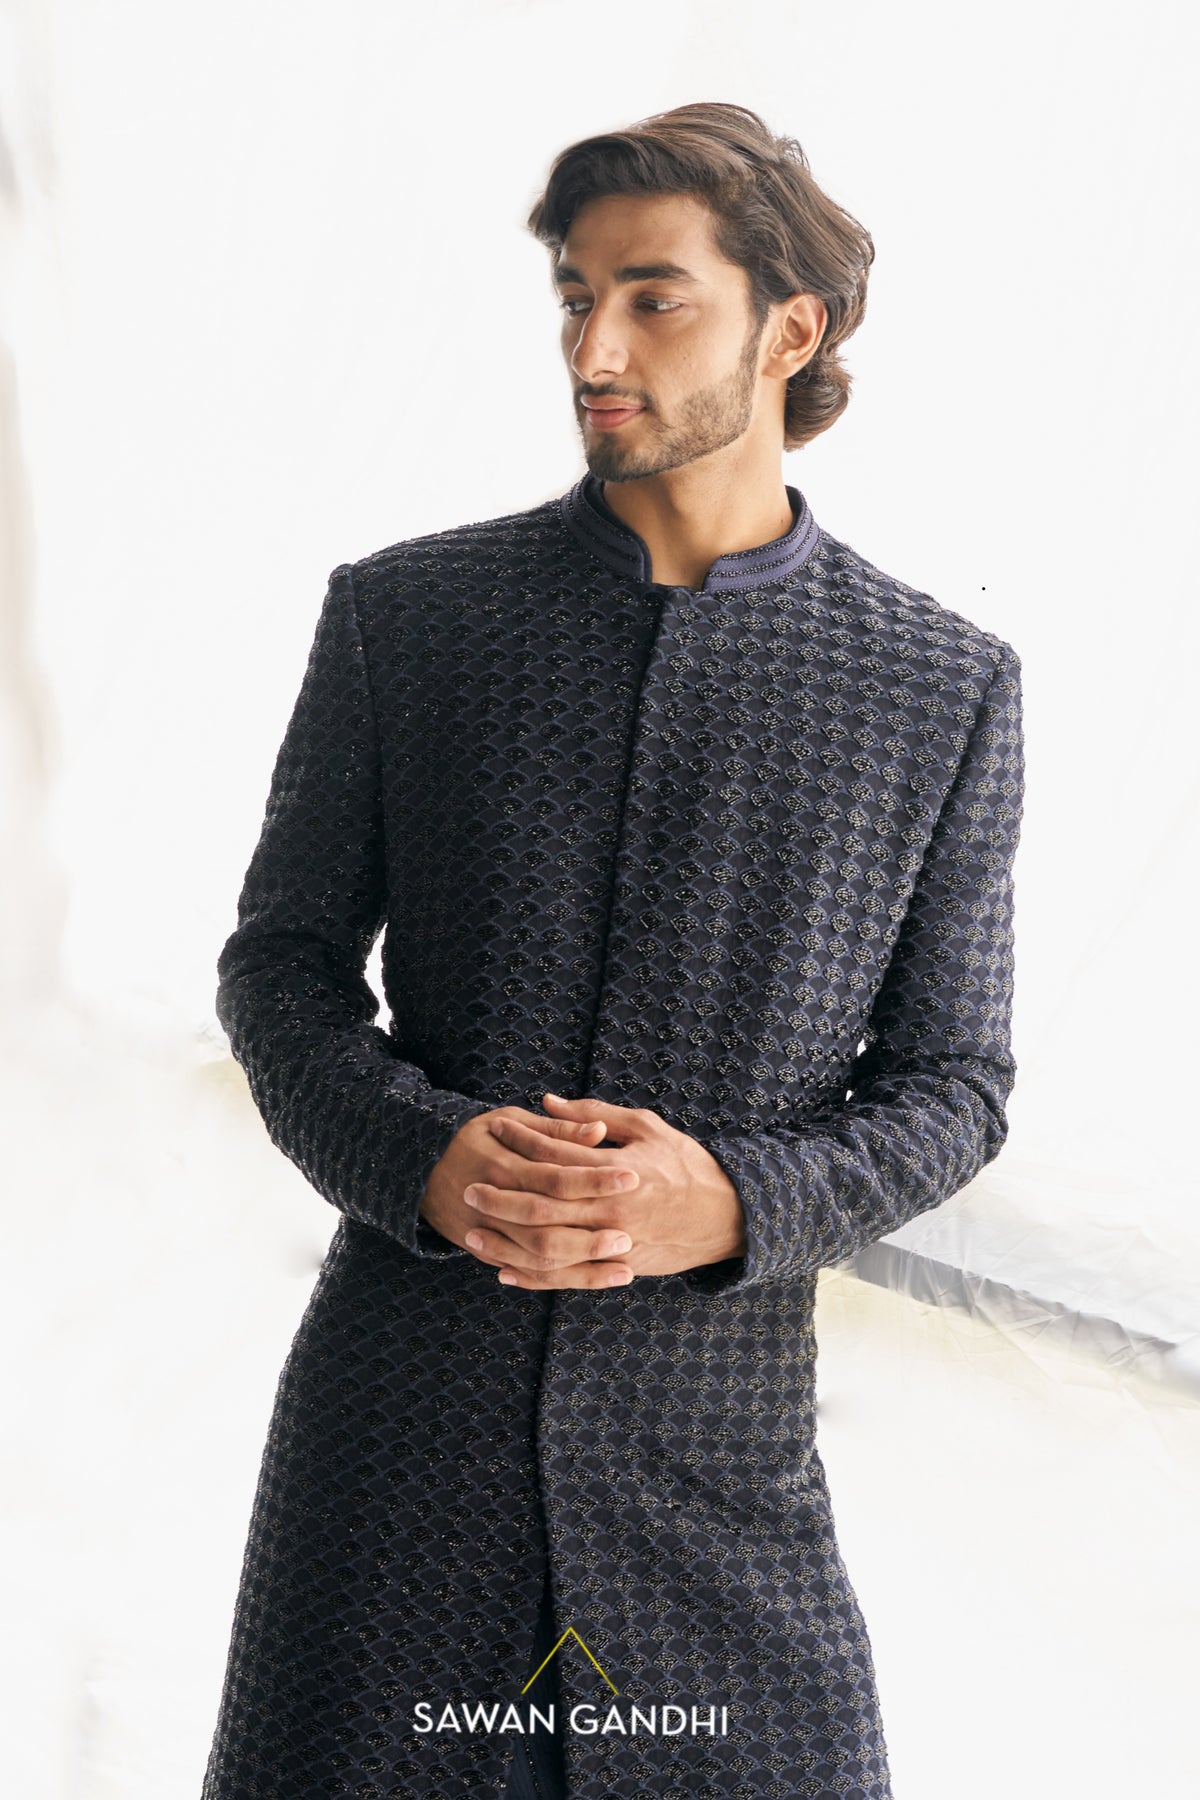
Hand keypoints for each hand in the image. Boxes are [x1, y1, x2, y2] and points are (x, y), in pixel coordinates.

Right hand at [417, 1107, 641, 1289]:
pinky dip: (558, 1281)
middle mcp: (494, 1201)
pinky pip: (525, 1272)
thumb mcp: (509, 1120)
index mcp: (504, 1164)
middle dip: (590, 1235)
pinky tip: (592, 1280)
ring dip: (583, 1267)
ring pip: (538, 1258)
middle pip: (548, 1225)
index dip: (595, 1179)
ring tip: (624, 1269)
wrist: (418, 1167)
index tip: (632, 1178)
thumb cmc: (474, 1137)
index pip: (557, 1176)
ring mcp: (487, 1231)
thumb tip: (599, 1131)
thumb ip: (555, 1128)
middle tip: (629, 1236)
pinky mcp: (484, 1251)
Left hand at [467, 1092, 747, 1289]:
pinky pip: (568, 1279)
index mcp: (620, 1171)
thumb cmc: (685, 1164)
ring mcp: (616, 1245)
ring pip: (550, 1249)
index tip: (495, 1129)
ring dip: (506, 1243)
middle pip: (545, 1206)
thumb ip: (596, 1116)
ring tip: (471, 1233)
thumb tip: (548, 1103)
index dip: (523, 1140)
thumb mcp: (647, 1127)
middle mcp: (614, 1211)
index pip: (558, 1155)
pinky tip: (503, 1271)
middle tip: (469, 1187)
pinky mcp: (619, 1269)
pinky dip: (533, 1278)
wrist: (727, 1216)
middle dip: (502, 1197)